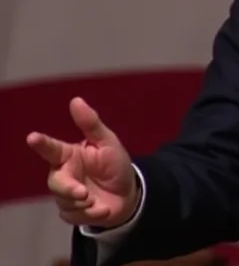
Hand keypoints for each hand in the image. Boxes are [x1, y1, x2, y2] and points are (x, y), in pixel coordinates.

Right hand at [26, 97, 139, 228]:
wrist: (128, 193)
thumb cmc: (115, 164)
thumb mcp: (107, 142)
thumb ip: (91, 124)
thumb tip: (76, 100)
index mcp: (68, 155)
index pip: (51, 149)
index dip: (42, 143)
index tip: (32, 137)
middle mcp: (63, 174)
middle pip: (55, 182)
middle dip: (68, 189)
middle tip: (83, 193)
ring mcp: (65, 195)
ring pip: (65, 201)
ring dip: (85, 203)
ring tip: (99, 199)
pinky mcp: (71, 212)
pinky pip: (74, 215)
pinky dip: (92, 213)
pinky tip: (104, 208)